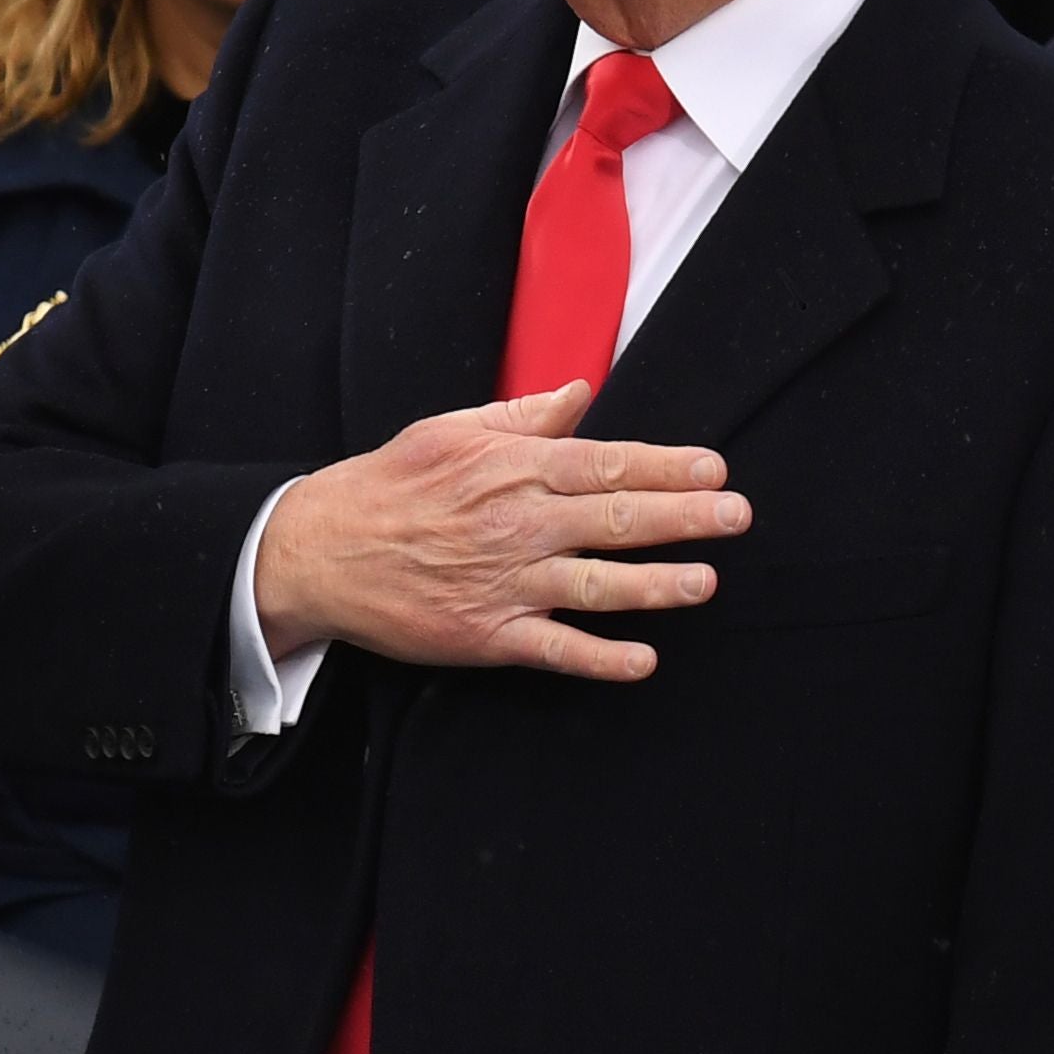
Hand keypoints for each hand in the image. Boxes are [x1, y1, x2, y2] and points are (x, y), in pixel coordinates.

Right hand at [252, 383, 750, 683]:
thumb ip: (520, 416)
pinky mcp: (484, 633)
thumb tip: (577, 392)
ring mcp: (502, 581)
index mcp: (510, 468)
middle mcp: (515, 523)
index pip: (606, 462)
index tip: (715, 470)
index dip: (667, 465)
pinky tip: (643, 661)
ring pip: (596, 585)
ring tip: (705, 581)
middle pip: (615, 518)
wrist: (317, 551)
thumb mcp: (447, 431)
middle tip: (737, 517)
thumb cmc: (385, 487)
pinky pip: (554, 648)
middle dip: (684, 517)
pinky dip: (600, 657)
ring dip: (657, 585)